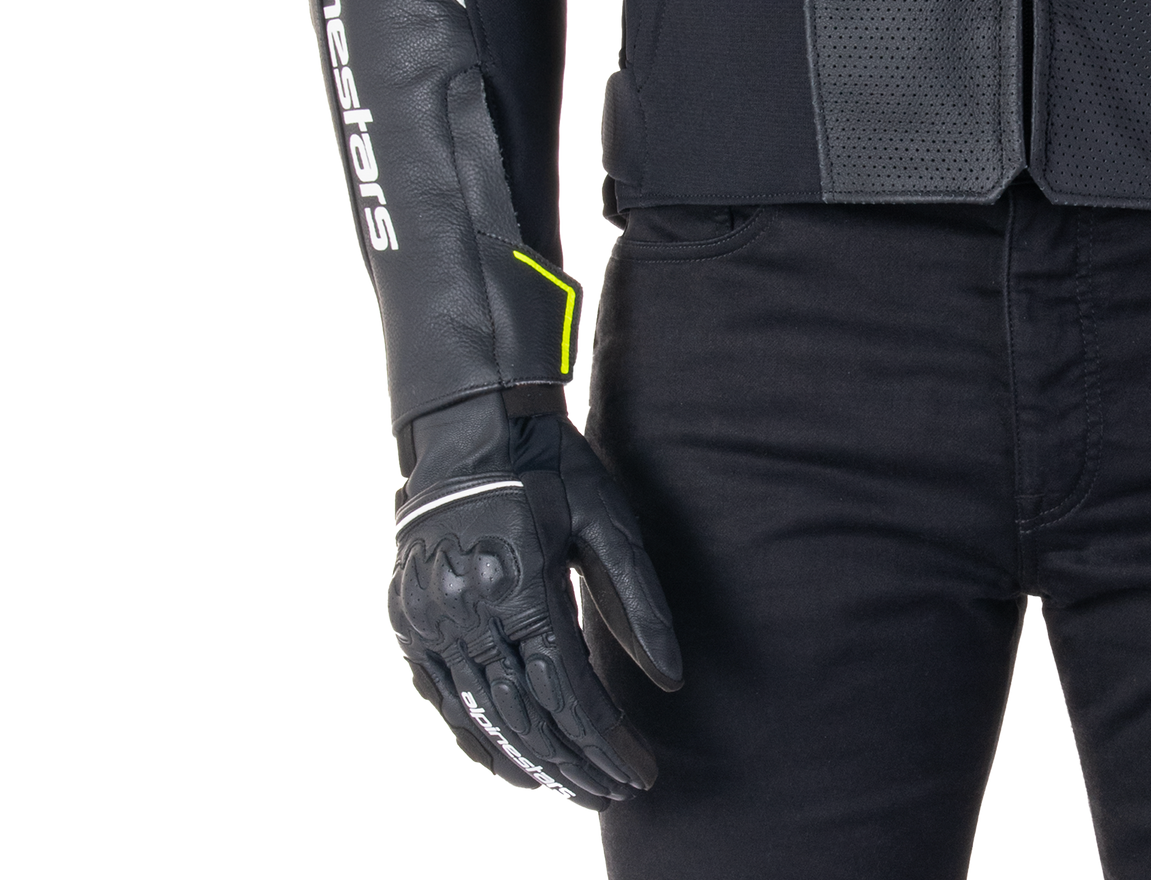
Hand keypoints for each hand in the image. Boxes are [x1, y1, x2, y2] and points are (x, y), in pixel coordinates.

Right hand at [386, 390, 682, 809]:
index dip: (607, 741)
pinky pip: (445, 702)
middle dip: (577, 764)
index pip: (569, 692)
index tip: (642, 771)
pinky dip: (481, 741)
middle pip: (528, 716)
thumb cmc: (551, 468)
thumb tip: (672, 680)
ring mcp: (432, 621)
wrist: (471, 425)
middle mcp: (469, 612)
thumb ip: (638, 601)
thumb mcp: (606, 519)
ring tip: (576, 790)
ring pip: (484, 718)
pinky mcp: (411, 624)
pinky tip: (516, 766)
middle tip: (618, 792)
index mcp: (521, 584)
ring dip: (534, 764)